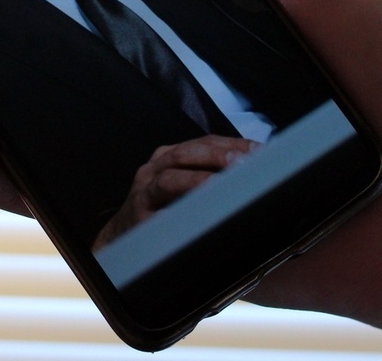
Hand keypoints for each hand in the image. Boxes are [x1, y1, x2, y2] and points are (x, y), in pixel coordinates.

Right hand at [92, 135, 259, 251]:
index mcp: (168, 157)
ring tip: (225, 183)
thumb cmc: (160, 210)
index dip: (233, 144)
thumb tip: (254, 173)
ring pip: (170, 179)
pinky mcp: (141, 220)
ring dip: (200, 179)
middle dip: (218, 155)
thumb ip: (209, 174)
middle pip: (186, 154)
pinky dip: (183, 212)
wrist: (120, 238)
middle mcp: (154, 170)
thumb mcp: (180, 185)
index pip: (204, 142)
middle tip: (247, 161)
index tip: (261, 151)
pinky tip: (204, 214)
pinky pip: (162, 214)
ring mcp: (145, 194)